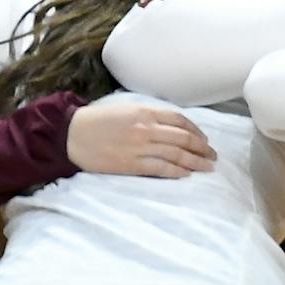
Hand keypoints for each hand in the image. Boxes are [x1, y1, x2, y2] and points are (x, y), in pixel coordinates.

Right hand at [67, 103, 217, 177]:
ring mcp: (139, 147)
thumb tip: (171, 126)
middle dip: (202, 148)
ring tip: (207, 167)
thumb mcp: (126, 110)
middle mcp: (146, 128)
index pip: (180, 120)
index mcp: (145, 112)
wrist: (71, 134)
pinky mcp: (131, 164)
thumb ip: (149, 116)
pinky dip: (177, 171)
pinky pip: (160, 168)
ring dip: (196, 161)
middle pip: (184, 138)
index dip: (197, 131)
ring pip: (177, 154)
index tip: (205, 139)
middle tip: (213, 156)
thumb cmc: (97, 121)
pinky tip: (187, 174)